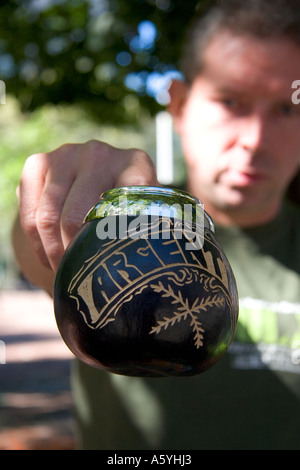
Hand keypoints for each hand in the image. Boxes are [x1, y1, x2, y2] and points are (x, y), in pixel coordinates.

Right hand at [17, 140, 157, 271]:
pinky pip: (29, 213)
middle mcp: (100, 153)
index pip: (126, 204)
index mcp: (135, 164)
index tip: (109, 267)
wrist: (91, 183)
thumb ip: (147, 232)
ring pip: (48, 217)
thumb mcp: (142, 214)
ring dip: (54, 253)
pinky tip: (49, 257)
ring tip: (64, 271)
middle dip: (75, 255)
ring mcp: (66, 155)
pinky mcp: (37, 163)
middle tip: (80, 276)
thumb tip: (145, 272)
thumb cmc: (124, 209)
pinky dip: (37, 243)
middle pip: (77, 216)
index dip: (112, 242)